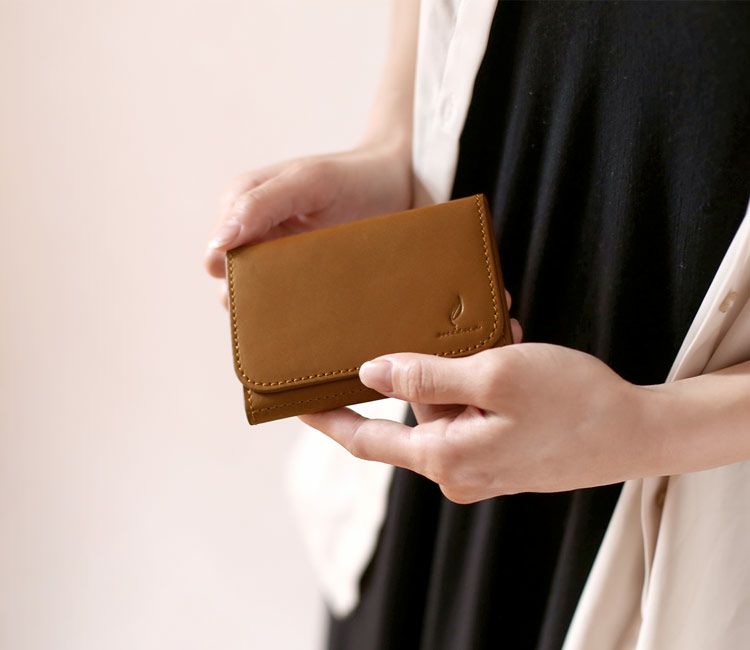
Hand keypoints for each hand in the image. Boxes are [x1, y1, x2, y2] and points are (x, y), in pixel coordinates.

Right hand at [204, 140, 412, 301]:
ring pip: (260, 299)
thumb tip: (218, 245)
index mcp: (241, 204)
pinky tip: (320, 308)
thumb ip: (261, 205)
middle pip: (234, 286)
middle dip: (258, 298)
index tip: (274, 281)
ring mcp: (277, 255)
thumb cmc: (355, 176)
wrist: (401, 183)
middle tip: (300, 297)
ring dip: (280, 307)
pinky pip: (288, 301)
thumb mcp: (310, 182)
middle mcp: (253, 233)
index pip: (216, 261)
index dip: (236, 276)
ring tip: (314, 301)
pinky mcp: (301, 272)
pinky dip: (299, 308)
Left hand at [299, 313, 657, 502]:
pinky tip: (512, 355)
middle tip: (470, 329)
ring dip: (467, 368)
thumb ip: (426, 377)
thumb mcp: (493, 376)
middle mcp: (455, 470)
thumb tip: (371, 373)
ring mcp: (480, 465)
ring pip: (450, 404)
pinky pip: (474, 412)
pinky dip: (485, 383)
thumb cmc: (571, 402)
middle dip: (434, 366)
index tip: (295, 402)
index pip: (365, 441)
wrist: (638, 434)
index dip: (328, 419)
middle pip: (417, 411)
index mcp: (445, 457)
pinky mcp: (501, 455)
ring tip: (506, 337)